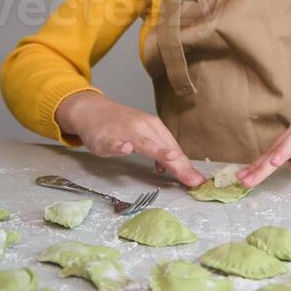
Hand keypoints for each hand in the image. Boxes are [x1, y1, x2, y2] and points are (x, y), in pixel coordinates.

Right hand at [54, 91, 204, 186]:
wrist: (93, 110)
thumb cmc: (122, 125)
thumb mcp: (144, 135)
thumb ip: (157, 152)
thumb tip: (170, 168)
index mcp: (154, 128)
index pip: (174, 149)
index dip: (186, 166)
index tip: (198, 181)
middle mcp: (143, 127)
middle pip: (164, 147)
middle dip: (178, 164)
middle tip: (192, 179)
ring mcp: (124, 132)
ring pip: (143, 142)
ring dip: (157, 150)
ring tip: (170, 157)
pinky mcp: (105, 137)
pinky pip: (113, 142)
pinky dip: (119, 146)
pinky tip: (125, 149)